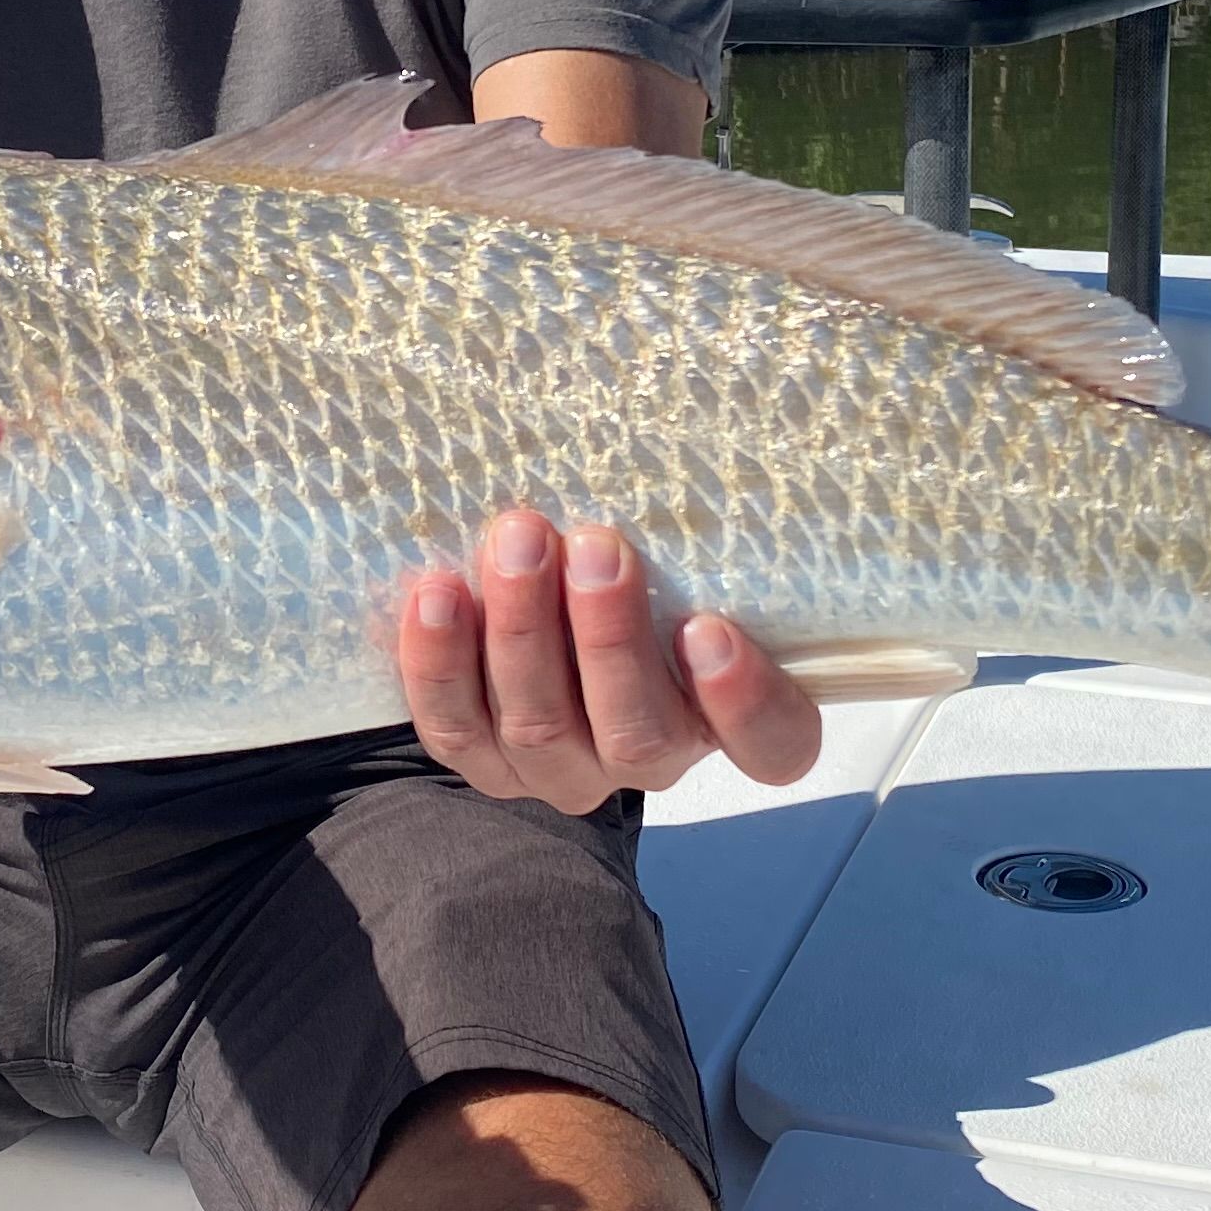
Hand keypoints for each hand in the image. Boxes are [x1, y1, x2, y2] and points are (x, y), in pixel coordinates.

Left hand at [396, 512, 823, 815]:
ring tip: (515, 544)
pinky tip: (436, 596)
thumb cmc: (628, 564)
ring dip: (523, 631)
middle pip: (639, 731)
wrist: (535, 611)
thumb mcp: (675, 551)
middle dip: (608, 636)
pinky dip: (441, 665)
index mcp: (725, 713)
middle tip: (593, 546)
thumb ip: (684, 535)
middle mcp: (650, 754)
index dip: (745, 702)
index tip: (710, 628)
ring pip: (541, 727)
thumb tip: (671, 441)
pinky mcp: (484, 763)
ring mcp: (563, 769)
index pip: (774, 741)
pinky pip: (456, 730)